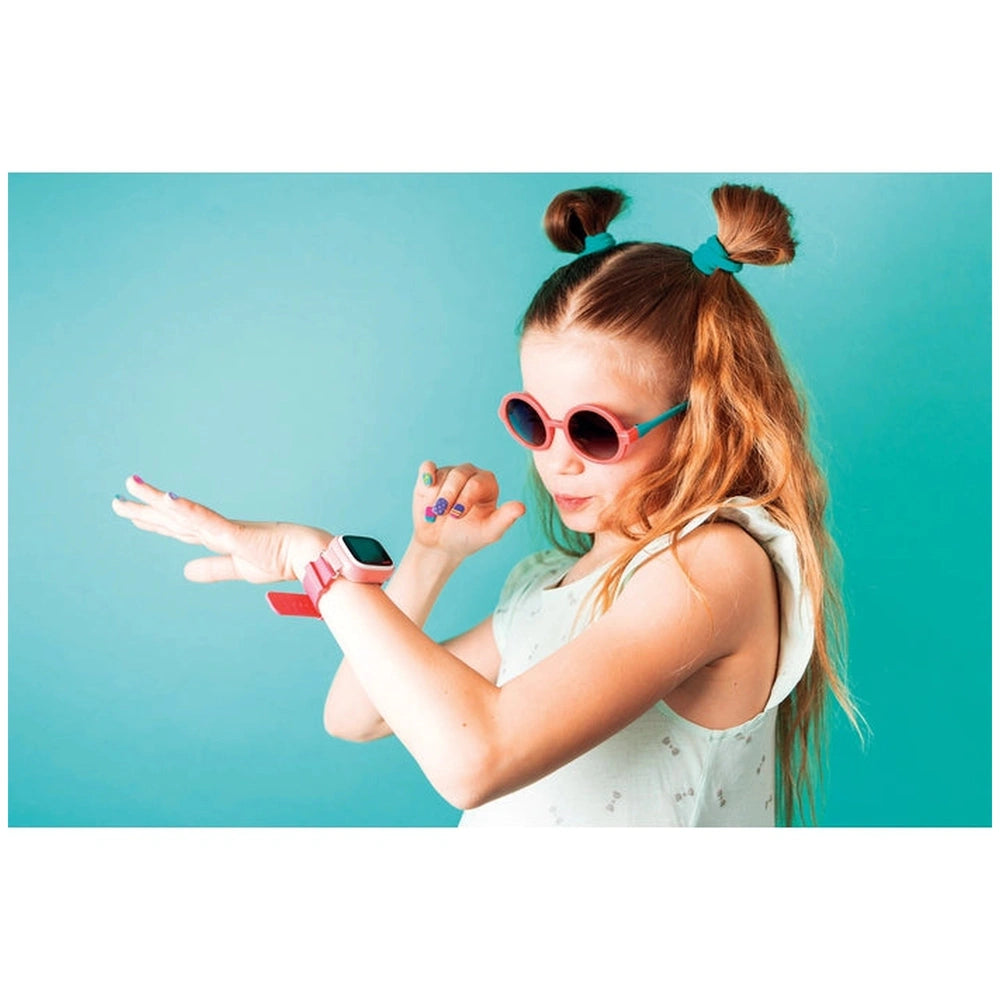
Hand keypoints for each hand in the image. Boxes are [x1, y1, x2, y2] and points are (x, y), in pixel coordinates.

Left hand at [111, 475, 332, 582]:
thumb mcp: (239, 568)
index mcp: (217, 536)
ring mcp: (223, 528)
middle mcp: (215, 528)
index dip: (153, 520)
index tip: (132, 512)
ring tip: (132, 485)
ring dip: (156, 499)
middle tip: (117, 499)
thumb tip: (185, 571)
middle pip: (172, 518)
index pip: (177, 528)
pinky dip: (186, 509)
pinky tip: (168, 499)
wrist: (307, 556)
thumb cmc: (280, 559)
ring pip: (182, 512)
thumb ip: (212, 568)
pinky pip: (206, 519)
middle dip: (143, 508)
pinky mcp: (234, 533)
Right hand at [412, 461, 524, 560]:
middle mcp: (470, 474)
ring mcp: (450, 474)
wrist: (440, 545)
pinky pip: (428, 467)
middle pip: (460, 474)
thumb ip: (505, 519)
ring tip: (435, 513)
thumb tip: (521, 507)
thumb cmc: (468, 537)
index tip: (457, 516)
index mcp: (488, 484)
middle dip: (450, 496)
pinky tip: (427, 483)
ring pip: (444, 474)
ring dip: (437, 496)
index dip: (466, 498)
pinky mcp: (431, 476)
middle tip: (443, 514)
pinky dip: (426, 474)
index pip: (478, 483)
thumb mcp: (488, 532)